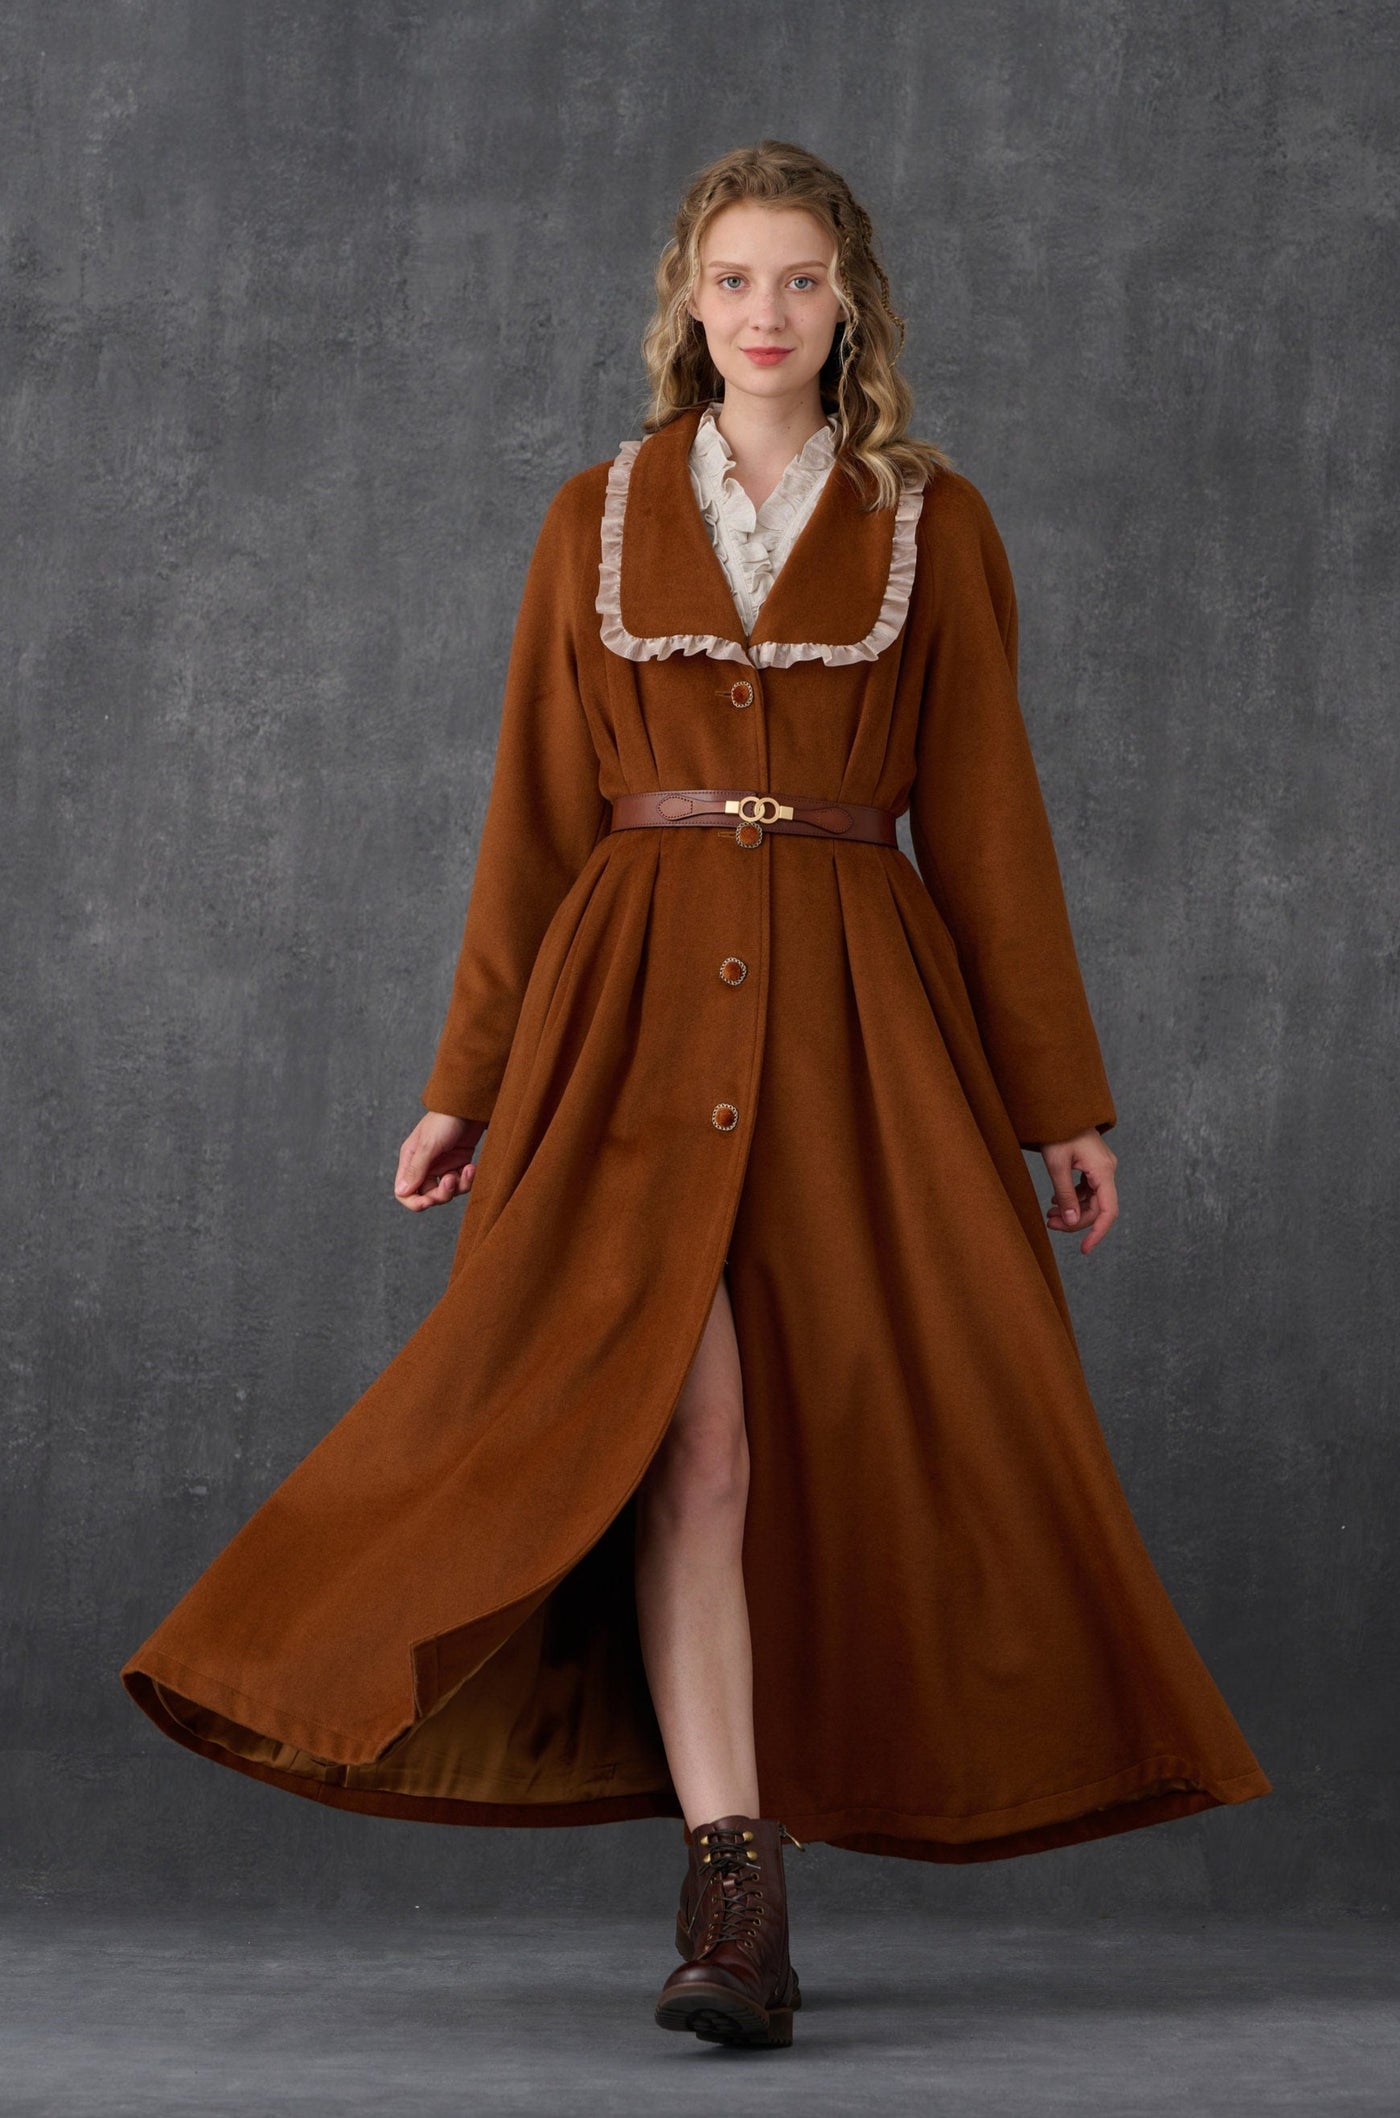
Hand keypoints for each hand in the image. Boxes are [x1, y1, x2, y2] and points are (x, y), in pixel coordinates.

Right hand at [394, 1111, 486, 1211]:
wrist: (471, 1104)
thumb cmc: (446, 1119)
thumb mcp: (429, 1145)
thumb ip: (416, 1169)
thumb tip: (401, 1192)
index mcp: (411, 1159)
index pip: (405, 1191)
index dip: (414, 1202)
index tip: (427, 1203)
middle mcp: (425, 1164)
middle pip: (427, 1195)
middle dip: (441, 1194)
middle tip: (451, 1181)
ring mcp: (443, 1164)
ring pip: (447, 1191)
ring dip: (458, 1186)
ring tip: (467, 1170)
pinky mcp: (459, 1162)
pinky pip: (461, 1182)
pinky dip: (468, 1179)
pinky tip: (472, 1167)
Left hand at [1040, 1130, 1118, 1254]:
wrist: (1059, 1107)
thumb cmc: (1057, 1130)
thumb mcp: (1056, 1164)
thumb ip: (1065, 1194)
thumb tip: (1072, 1222)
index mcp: (1103, 1171)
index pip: (1108, 1211)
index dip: (1097, 1233)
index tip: (1084, 1249)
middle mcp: (1107, 1171)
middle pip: (1097, 1208)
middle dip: (1075, 1221)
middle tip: (1049, 1223)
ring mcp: (1101, 1169)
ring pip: (1091, 1201)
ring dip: (1072, 1211)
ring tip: (1049, 1215)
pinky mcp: (1093, 1167)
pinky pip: (1087, 1191)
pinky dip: (1072, 1199)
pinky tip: (1055, 1202)